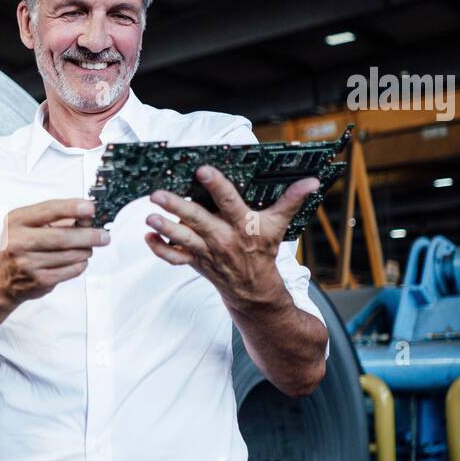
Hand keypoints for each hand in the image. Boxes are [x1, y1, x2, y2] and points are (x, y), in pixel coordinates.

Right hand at [0, 198, 110, 303]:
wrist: (1, 279)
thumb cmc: (19, 246)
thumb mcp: (27, 224)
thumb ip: (55, 218)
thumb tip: (86, 217)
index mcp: (17, 221)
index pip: (48, 211)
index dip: (71, 208)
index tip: (90, 208)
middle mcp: (19, 241)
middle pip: (63, 237)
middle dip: (88, 235)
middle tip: (103, 236)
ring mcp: (28, 263)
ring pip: (71, 255)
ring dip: (85, 251)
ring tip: (87, 248)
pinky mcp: (39, 280)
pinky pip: (71, 270)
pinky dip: (80, 264)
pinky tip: (78, 260)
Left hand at [143, 168, 318, 310]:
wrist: (254, 289)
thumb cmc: (262, 252)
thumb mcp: (278, 225)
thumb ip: (291, 200)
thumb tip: (312, 181)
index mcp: (243, 225)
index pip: (229, 202)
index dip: (217, 186)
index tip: (203, 170)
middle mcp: (223, 238)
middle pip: (197, 220)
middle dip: (177, 207)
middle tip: (158, 194)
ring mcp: (206, 251)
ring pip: (182, 239)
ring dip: (164, 227)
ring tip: (149, 216)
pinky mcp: (195, 261)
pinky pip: (173, 257)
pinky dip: (159, 248)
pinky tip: (147, 236)